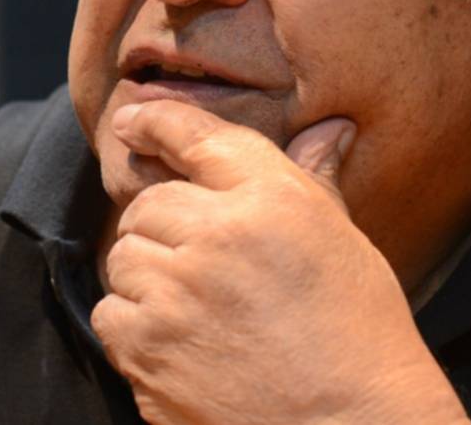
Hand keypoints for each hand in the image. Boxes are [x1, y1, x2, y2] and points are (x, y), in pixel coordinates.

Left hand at [91, 100, 470, 424]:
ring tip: (197, 306)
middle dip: (166, 226)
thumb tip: (327, 129)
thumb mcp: (343, 243)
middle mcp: (217, 236)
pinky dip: (134, 325)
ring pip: (124, 257)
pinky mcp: (149, 351)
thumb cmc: (359, 333)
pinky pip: (111, 315)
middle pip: (149, 204)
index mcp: (270, 199)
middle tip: (201, 262)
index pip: (196, 137)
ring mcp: (177, 296)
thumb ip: (313, 180)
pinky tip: (179, 340)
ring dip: (148, 276)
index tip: (132, 119)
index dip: (157, 119)